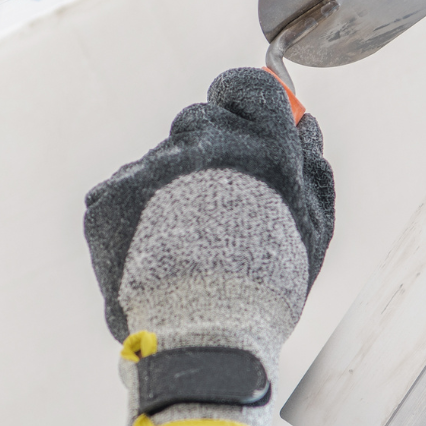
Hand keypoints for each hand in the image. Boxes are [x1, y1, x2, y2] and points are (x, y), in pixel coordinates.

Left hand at [84, 69, 335, 425]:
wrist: (201, 337)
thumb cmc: (266, 290)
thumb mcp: (313, 231)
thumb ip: (312, 168)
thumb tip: (305, 124)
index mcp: (265, 149)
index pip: (248, 89)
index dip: (238, 98)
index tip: (232, 113)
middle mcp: (208, 146)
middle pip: (197, 122)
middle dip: (203, 153)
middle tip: (208, 208)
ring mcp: (154, 167)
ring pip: (159, 163)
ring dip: (166, 192)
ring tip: (180, 249)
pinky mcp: (111, 195)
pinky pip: (121, 192)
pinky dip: (131, 219)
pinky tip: (149, 257)